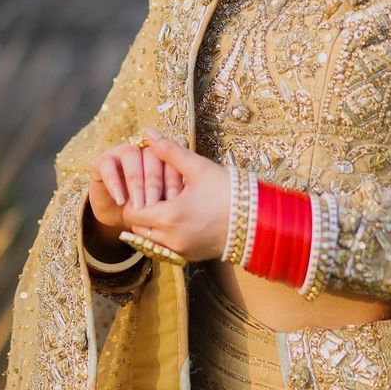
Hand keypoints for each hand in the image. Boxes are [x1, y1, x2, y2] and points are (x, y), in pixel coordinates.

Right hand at [88, 138, 184, 235]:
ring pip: (130, 155)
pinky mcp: (103, 161)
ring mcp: (122, 153)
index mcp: (164, 156)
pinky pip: (107, 165)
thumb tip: (183, 200)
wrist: (121, 217)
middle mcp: (144, 150)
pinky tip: (120, 200)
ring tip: (138, 204)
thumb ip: (174, 197)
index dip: (173, 180)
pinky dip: (114, 183)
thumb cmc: (150, 210)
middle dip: (154, 183)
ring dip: (135, 181)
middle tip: (154, 204)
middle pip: (152, 155)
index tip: (175, 202)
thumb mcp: (165, 206)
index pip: (172, 159)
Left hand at [119, 128, 230, 263]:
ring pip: (150, 240)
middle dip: (142, 211)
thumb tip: (148, 132)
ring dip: (152, 225)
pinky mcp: (189, 257)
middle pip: (138, 228)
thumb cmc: (228, 191)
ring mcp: (180, 251)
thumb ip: (170, 150)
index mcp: (169, 217)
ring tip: (167, 206)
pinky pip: (165, 248)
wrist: (258, 219)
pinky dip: (165, 236)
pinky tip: (179, 219)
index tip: (144, 185)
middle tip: (154, 194)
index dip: (135, 198)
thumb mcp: (198, 167)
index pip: (132, 212)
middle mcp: (170, 239)